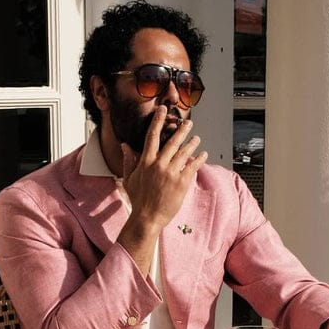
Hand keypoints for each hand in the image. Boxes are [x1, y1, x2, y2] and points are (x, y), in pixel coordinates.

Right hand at [121, 106, 207, 232]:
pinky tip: (203, 155)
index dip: (158, 121)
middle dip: (182, 130)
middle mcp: (159, 164)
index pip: (152, 136)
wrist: (147, 218)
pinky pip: (192, 167)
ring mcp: (171, 173)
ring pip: (184, 153)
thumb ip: (129, 160)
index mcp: (146, 162)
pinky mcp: (181, 183)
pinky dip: (199, 159)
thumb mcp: (129, 179)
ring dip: (192, 144)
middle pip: (173, 142)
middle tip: (188, 123)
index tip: (163, 110)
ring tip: (197, 139)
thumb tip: (124, 146)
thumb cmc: (137, 200)